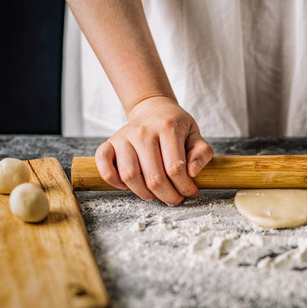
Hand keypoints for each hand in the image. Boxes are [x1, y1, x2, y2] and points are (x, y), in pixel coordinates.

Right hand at [95, 96, 213, 204]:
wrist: (152, 108)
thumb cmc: (175, 124)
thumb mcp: (195, 134)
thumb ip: (202, 153)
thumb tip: (192, 173)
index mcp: (168, 127)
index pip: (175, 168)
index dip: (185, 187)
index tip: (191, 193)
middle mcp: (143, 131)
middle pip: (154, 177)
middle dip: (168, 195)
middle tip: (175, 199)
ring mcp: (124, 136)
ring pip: (130, 176)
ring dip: (144, 193)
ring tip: (156, 194)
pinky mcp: (109, 142)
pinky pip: (105, 166)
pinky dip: (114, 181)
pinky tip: (128, 185)